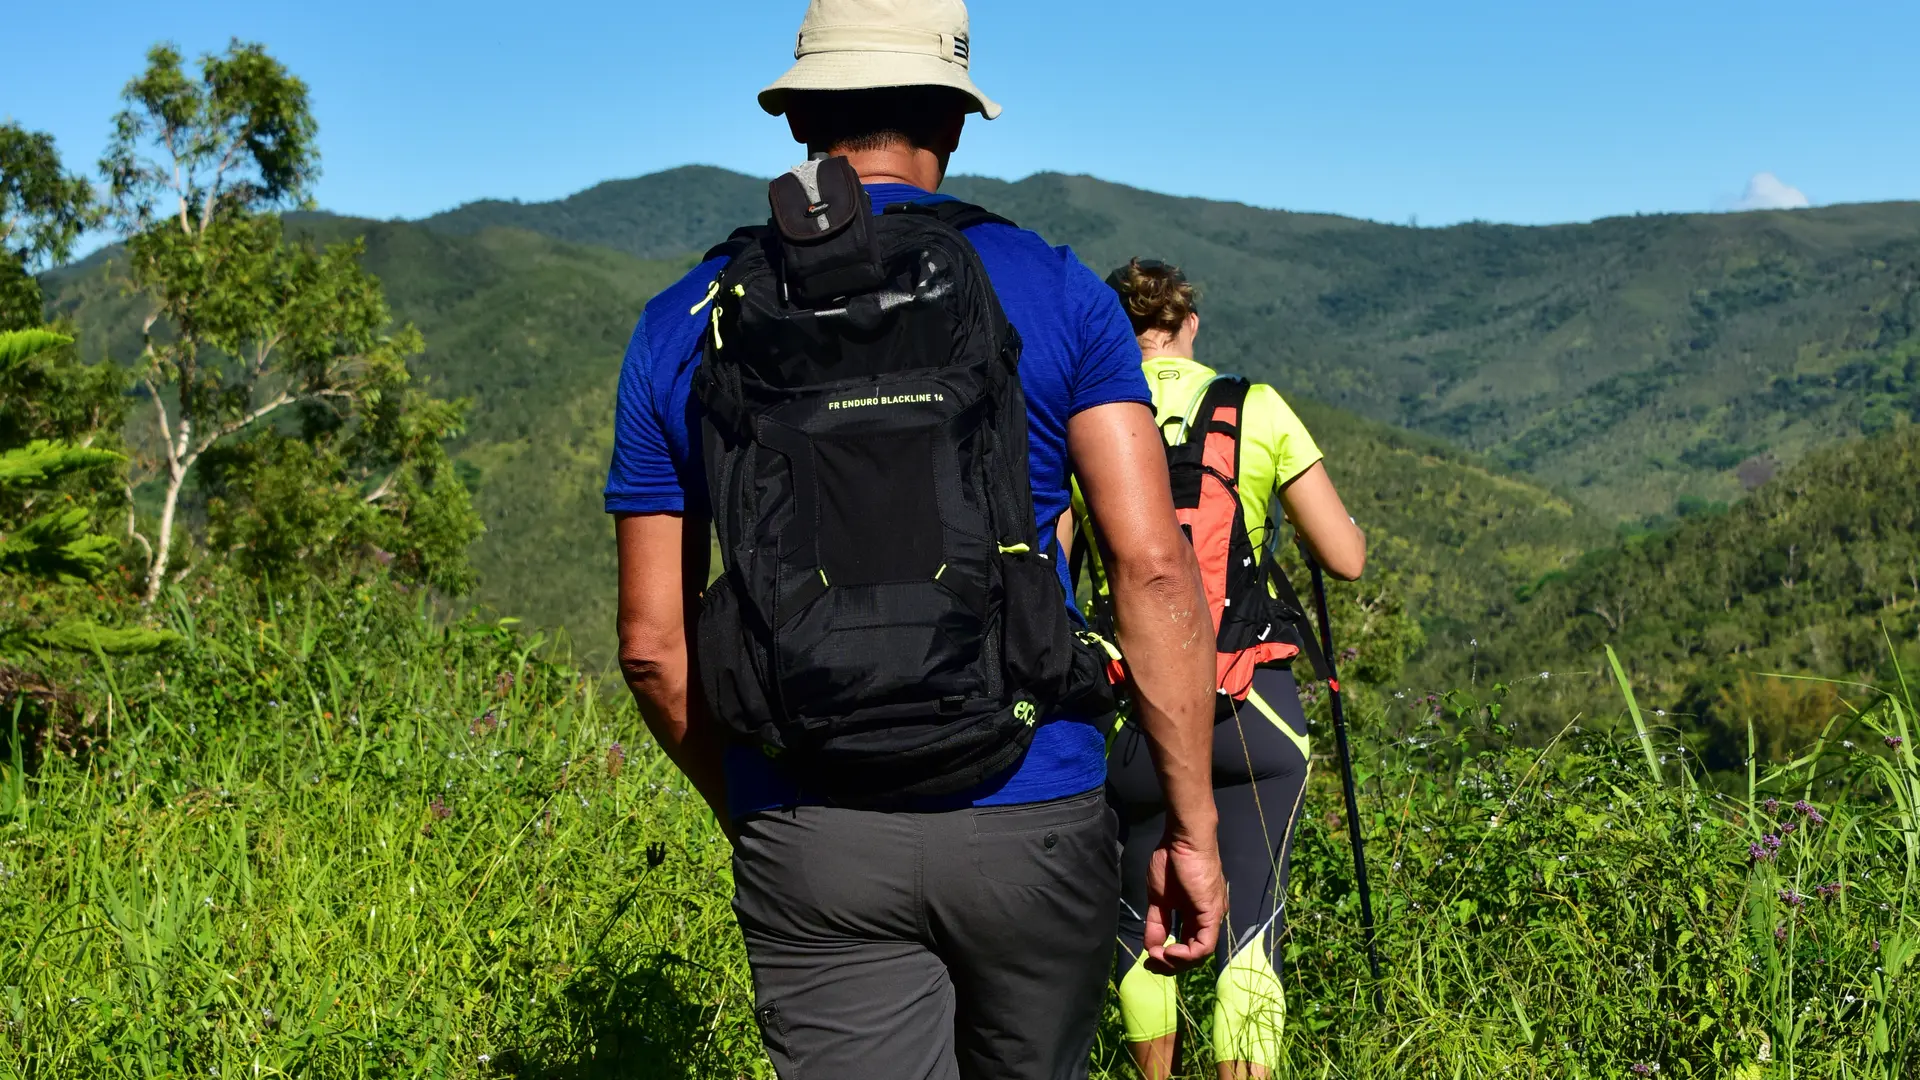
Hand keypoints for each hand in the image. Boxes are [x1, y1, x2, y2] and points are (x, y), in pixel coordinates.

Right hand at [1142, 827, 1225, 973]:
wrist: (1183, 840)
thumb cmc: (1170, 861)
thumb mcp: (1159, 899)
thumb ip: (1157, 923)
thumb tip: (1150, 947)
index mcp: (1195, 914)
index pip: (1186, 946)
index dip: (1168, 958)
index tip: (1149, 957)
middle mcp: (1207, 919)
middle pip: (1193, 955)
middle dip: (1170, 965)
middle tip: (1151, 964)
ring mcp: (1212, 917)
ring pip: (1200, 955)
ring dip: (1177, 962)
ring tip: (1158, 958)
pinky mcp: (1212, 914)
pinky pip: (1204, 946)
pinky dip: (1186, 955)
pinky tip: (1169, 951)